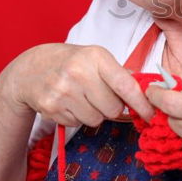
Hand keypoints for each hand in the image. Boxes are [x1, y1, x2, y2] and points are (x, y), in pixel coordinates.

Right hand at [0, 43, 154, 125]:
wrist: (31, 69)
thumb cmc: (72, 62)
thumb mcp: (96, 58)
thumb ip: (120, 74)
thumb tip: (147, 93)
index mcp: (96, 57)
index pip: (125, 84)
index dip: (140, 103)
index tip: (150, 114)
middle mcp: (78, 73)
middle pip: (112, 108)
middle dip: (111, 107)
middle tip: (100, 95)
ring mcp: (63, 91)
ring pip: (96, 119)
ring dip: (94, 113)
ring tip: (83, 97)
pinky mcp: (51, 108)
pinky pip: (78, 123)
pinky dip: (77, 117)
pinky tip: (69, 102)